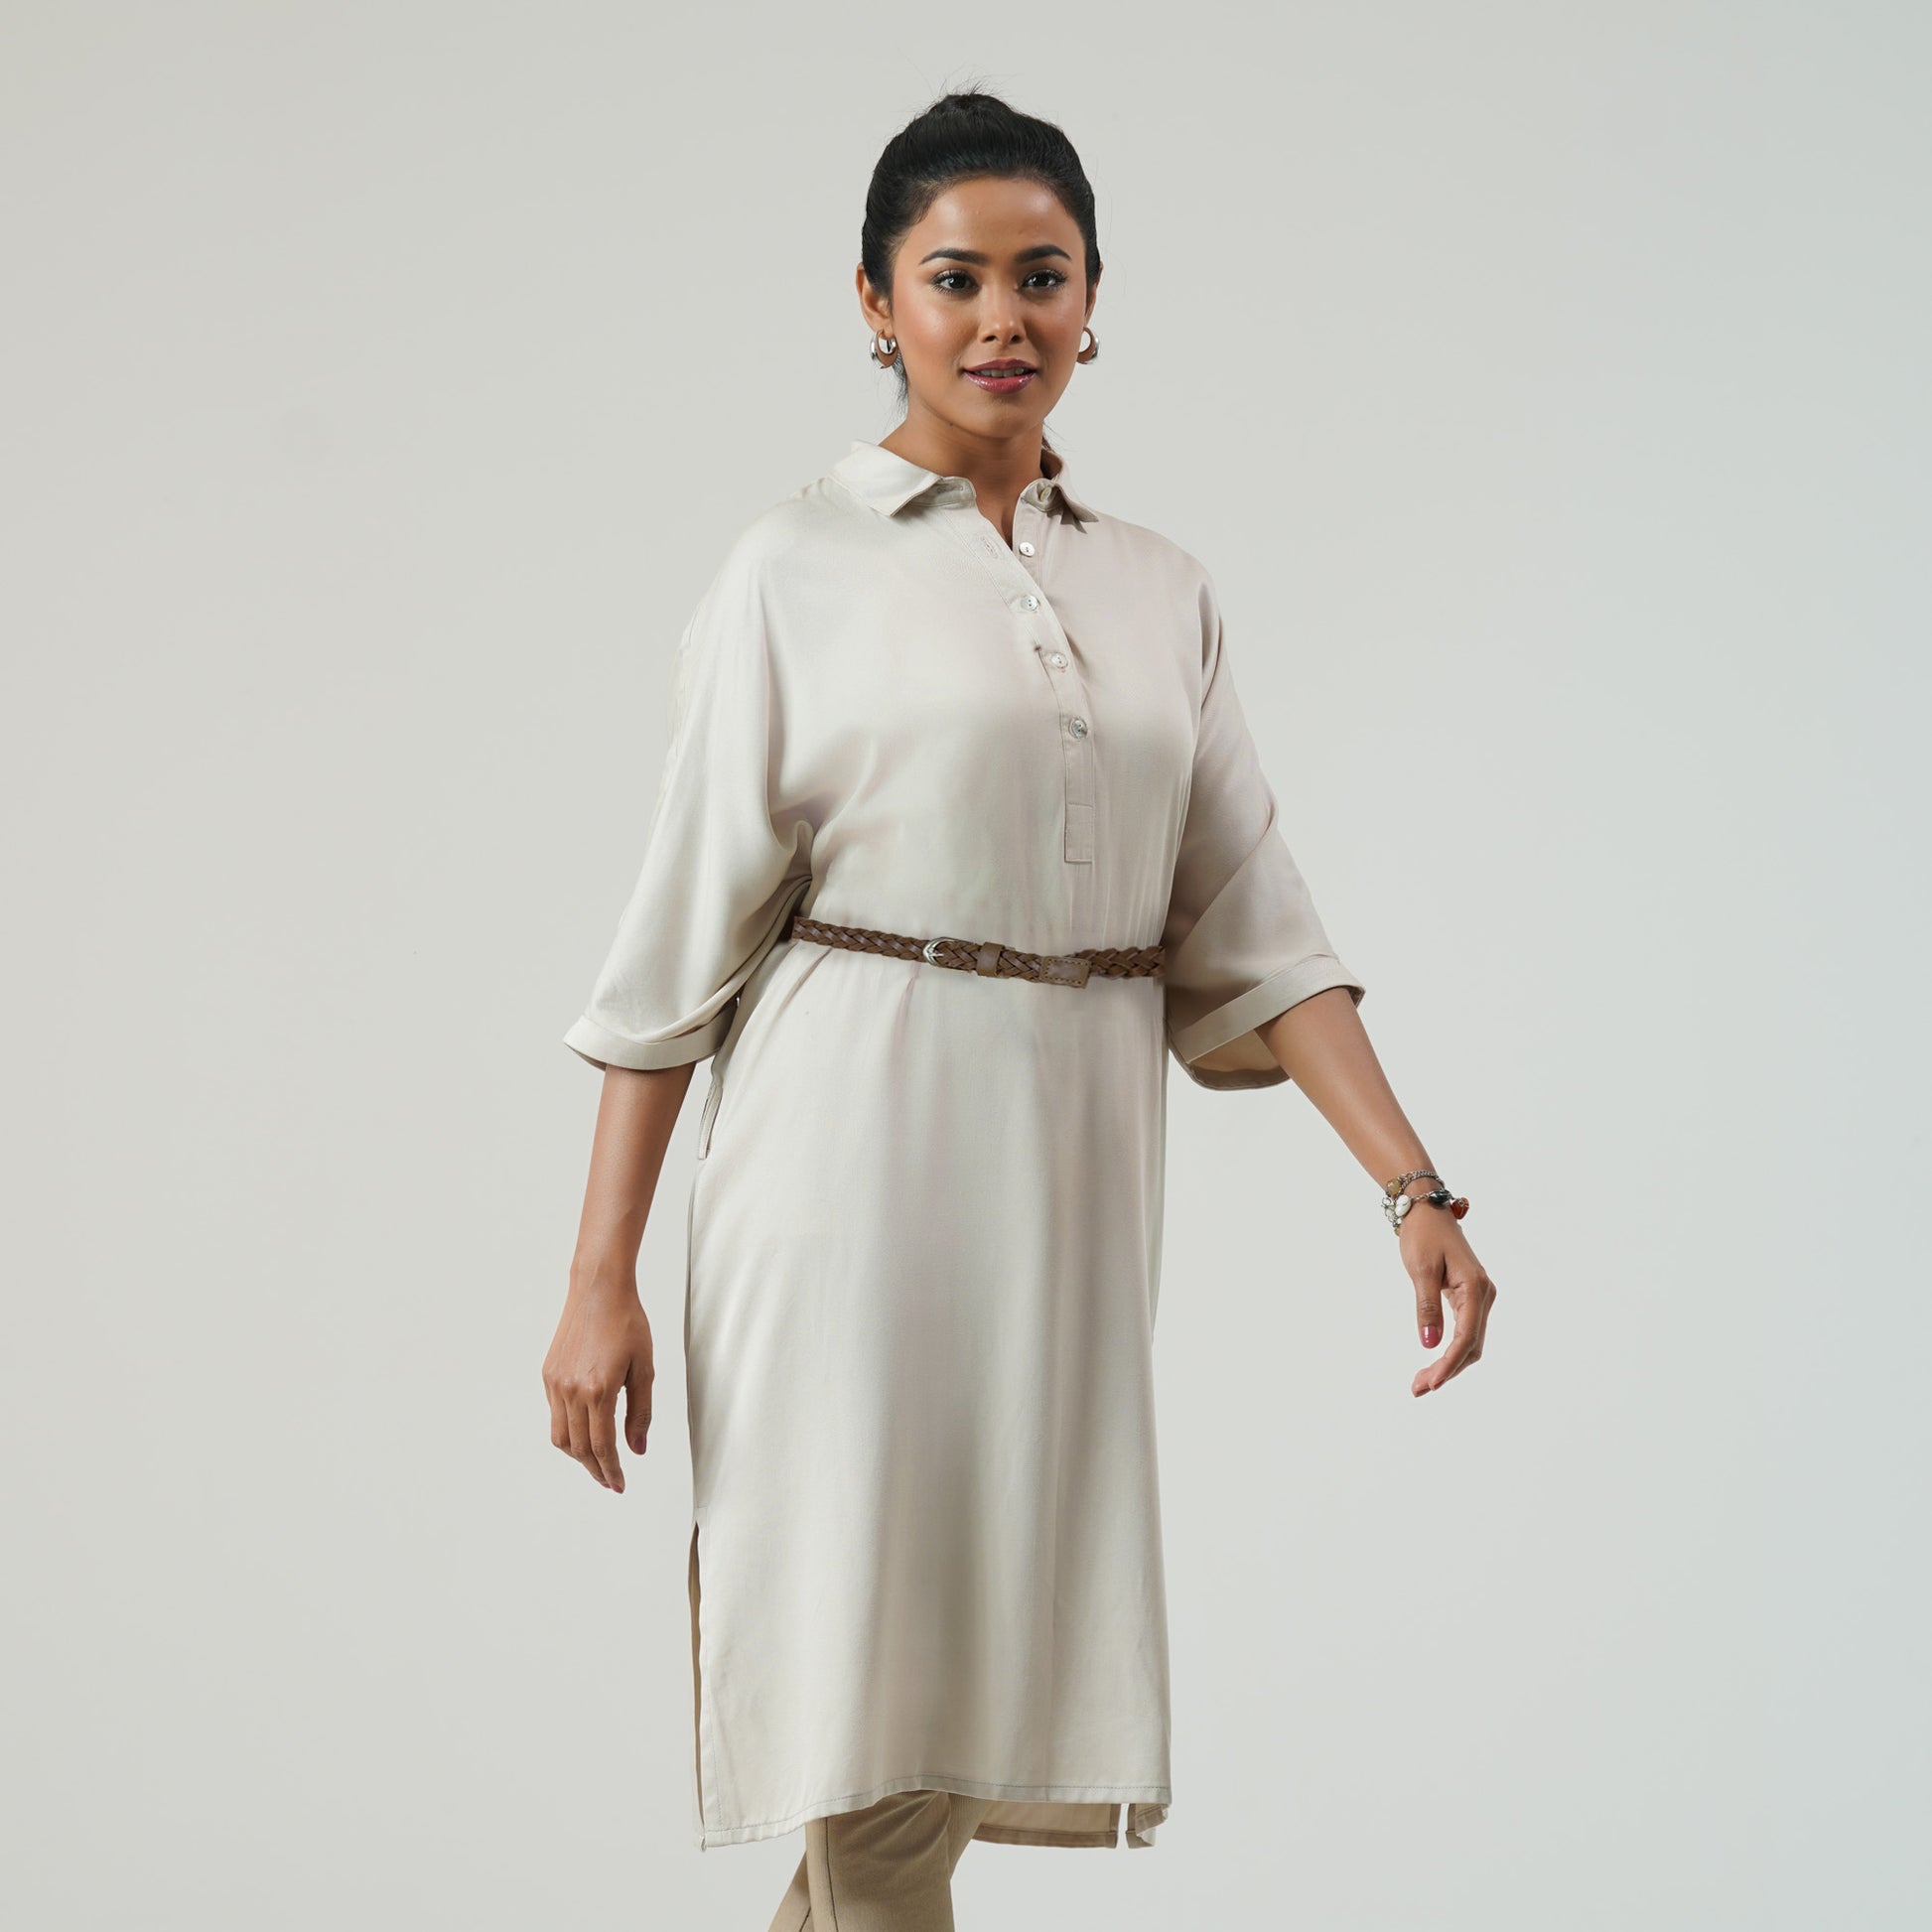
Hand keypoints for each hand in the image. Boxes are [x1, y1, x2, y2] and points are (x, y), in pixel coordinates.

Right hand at [542, 1270, 654, 1490]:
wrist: (599, 1289)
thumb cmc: (628, 1323)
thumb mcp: (644, 1368)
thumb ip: (641, 1412)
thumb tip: (637, 1449)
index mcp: (598, 1391)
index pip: (602, 1447)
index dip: (611, 1471)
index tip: (619, 1485)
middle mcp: (571, 1390)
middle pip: (578, 1448)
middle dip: (595, 1470)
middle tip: (610, 1481)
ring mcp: (555, 1383)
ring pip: (561, 1436)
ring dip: (578, 1455)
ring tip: (598, 1461)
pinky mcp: (547, 1374)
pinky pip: (554, 1414)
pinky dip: (568, 1431)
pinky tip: (585, 1430)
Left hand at [1400, 1206, 1496, 1396]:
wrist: (1426, 1210)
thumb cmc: (1422, 1234)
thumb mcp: (1420, 1270)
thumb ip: (1427, 1307)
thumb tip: (1430, 1345)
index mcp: (1475, 1288)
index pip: (1466, 1337)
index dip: (1449, 1364)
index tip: (1430, 1384)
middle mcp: (1484, 1295)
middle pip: (1471, 1346)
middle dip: (1447, 1370)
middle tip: (1418, 1389)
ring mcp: (1479, 1297)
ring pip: (1470, 1342)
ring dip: (1449, 1365)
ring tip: (1421, 1383)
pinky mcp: (1470, 1297)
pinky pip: (1465, 1331)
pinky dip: (1451, 1351)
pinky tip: (1433, 1364)